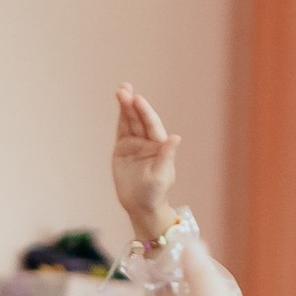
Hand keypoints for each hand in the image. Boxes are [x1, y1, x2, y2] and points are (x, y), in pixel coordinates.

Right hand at [111, 83, 180, 241]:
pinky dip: (120, 117)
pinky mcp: (122, 148)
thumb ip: (166, 156)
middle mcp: (148, 141)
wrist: (141, 205)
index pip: (151, 125)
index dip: (144, 112)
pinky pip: (121, 130)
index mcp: (159, 146)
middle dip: (132, 104)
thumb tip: (176, 137)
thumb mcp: (160, 176)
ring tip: (121, 90)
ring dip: (125, 106)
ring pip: (129, 121)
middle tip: (124, 90)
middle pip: (139, 119)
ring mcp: (135, 143)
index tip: (137, 99)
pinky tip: (120, 103)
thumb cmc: (155, 193)